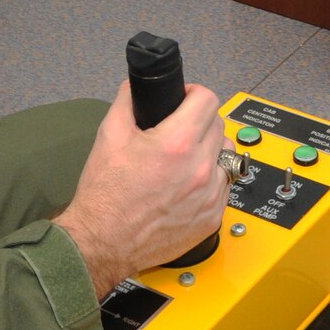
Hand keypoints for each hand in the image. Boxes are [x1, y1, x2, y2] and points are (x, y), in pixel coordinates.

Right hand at [53, 81, 228, 298]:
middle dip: (200, 120)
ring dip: (210, 149)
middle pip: (219, 125)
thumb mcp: (109, 134)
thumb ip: (128, 101)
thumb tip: (138, 87)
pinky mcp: (212, 218)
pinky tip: (187, 184)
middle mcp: (200, 169)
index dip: (194, 93)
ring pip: (226, 156)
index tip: (185, 99)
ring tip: (186, 157)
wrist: (102, 243)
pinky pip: (223, 186)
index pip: (208, 100)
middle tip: (180, 128)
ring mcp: (210, 196)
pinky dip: (210, 179)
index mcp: (177, 144)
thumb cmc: (105, 194)